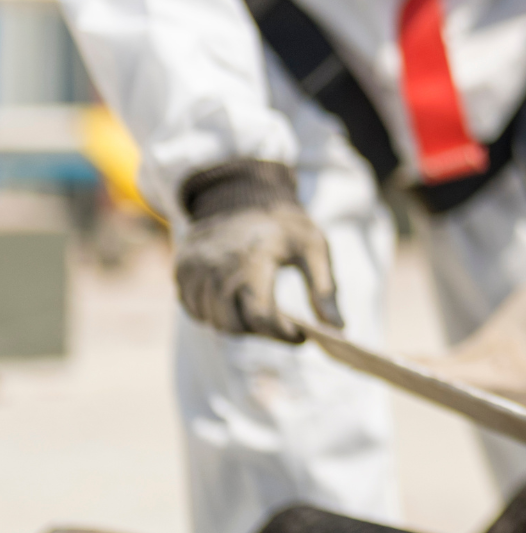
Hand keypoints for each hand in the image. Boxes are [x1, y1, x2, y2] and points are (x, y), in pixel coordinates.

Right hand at [173, 159, 342, 344]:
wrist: (240, 196)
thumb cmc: (282, 226)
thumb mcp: (314, 247)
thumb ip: (325, 289)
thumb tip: (337, 327)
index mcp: (253, 259)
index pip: (261, 315)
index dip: (282, 333)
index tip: (301, 336)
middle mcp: (217, 267)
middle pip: (234, 325)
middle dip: (262, 332)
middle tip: (282, 324)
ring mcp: (194, 270)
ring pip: (214, 321)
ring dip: (239, 325)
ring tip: (261, 309)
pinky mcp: (181, 273)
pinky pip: (196, 311)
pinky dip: (217, 315)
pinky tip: (236, 301)